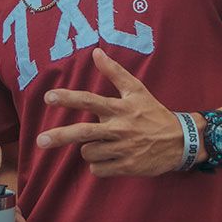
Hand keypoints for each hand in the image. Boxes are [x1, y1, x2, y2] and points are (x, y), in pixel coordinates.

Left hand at [35, 48, 181, 176]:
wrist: (180, 142)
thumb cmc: (154, 114)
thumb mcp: (137, 90)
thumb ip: (114, 72)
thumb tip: (96, 52)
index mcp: (119, 108)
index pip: (89, 101)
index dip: (68, 98)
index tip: (48, 97)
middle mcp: (119, 128)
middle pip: (83, 133)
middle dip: (59, 136)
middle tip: (41, 141)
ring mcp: (122, 149)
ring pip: (88, 153)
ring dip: (89, 150)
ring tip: (103, 145)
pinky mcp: (126, 167)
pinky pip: (98, 169)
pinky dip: (98, 166)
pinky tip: (110, 159)